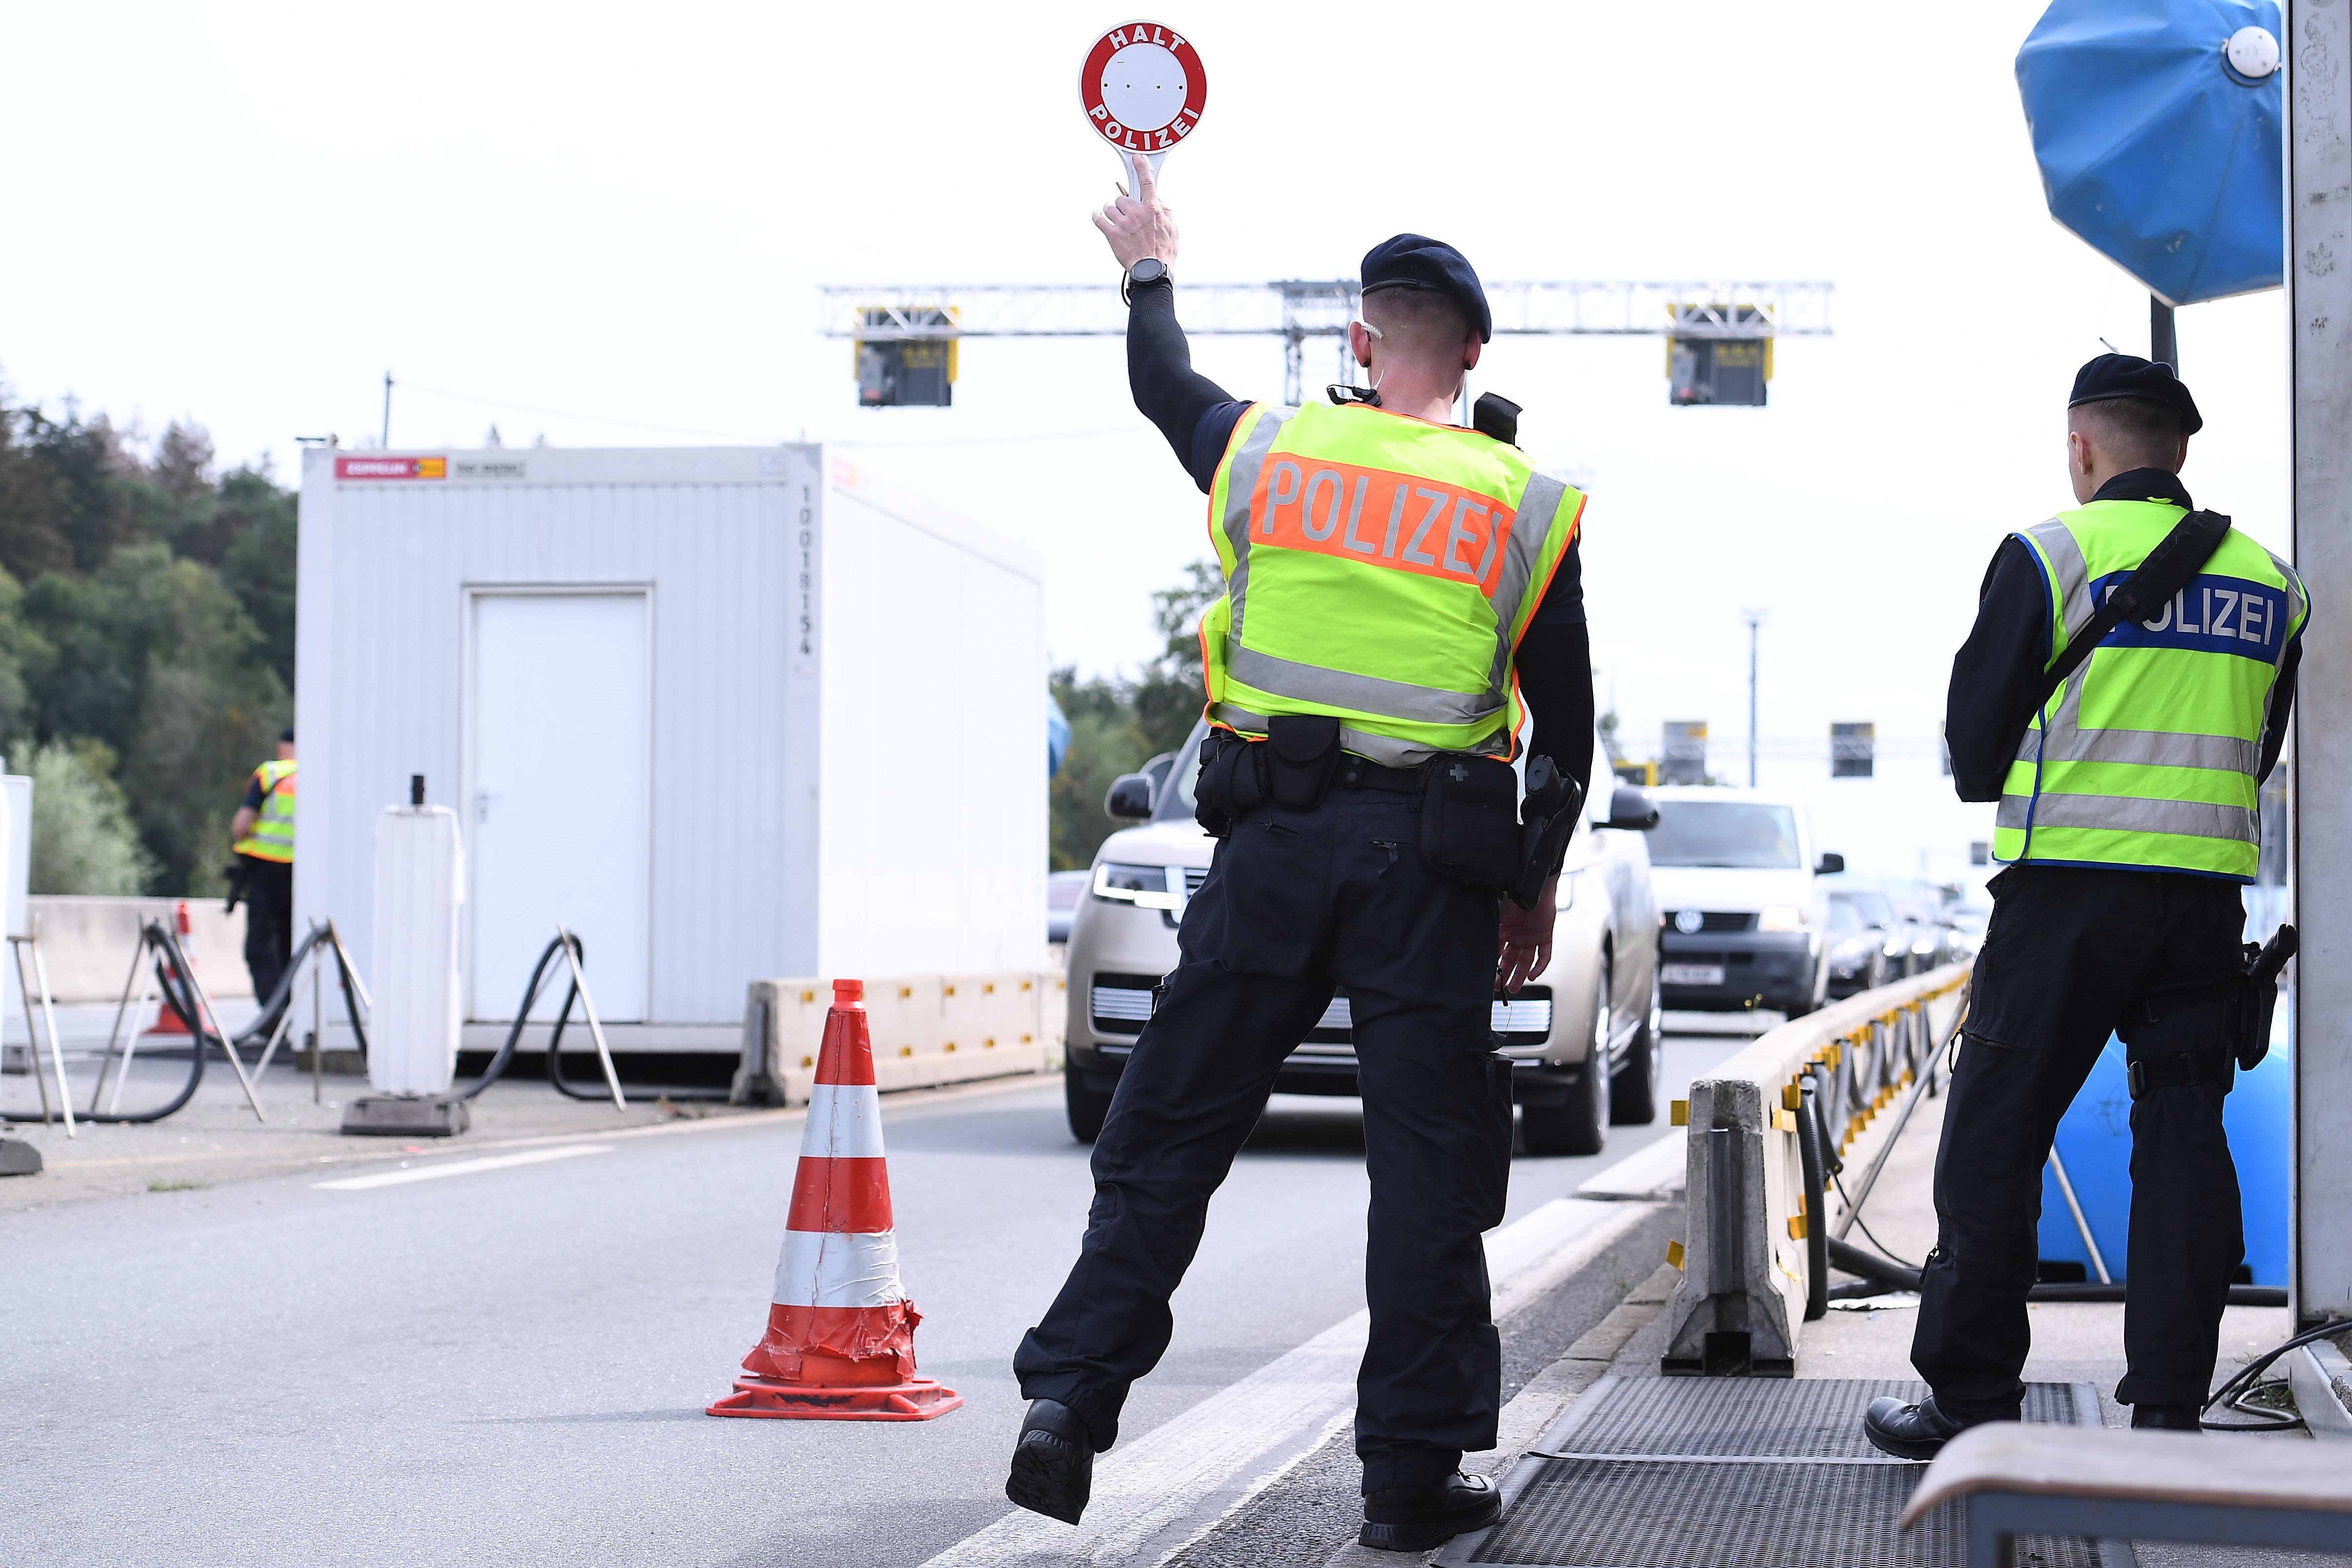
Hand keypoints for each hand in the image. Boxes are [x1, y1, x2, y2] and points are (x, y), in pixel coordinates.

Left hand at [1092, 152, 1178, 270]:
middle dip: (1124, 206)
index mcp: (1152, 209)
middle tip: (1128, 216)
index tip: (1136, 158)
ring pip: (1109, 207)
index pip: (1147, 182)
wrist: (1152, 271)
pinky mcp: (1112, 234)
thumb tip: (1157, 199)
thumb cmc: (1164, 252)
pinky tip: (1098, 217)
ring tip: (1117, 222)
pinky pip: (1098, 219)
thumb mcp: (1173, 228)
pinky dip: (1097, 217)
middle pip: (1122, 198)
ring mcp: (1123, 223)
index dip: (1141, 167)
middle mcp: (1136, 212)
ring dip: (1111, 212)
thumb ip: (1166, 211)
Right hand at [1497, 877, 1557, 993]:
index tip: (1490, 977)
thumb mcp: (1497, 919)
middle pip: (1512, 960)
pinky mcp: (1545, 937)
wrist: (1534, 888)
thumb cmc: (1514, 898)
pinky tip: (1532, 976)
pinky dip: (1539, 967)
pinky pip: (1544, 955)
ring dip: (1521, 975)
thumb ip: (1492, 935)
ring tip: (1514, 988)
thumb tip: (1485, 953)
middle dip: (1506, 974)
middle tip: (1500, 987)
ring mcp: (1531, 937)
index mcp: (1505, 931)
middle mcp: (1518, 936)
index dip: (1495, 965)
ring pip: (1526, 961)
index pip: (1499, 953)